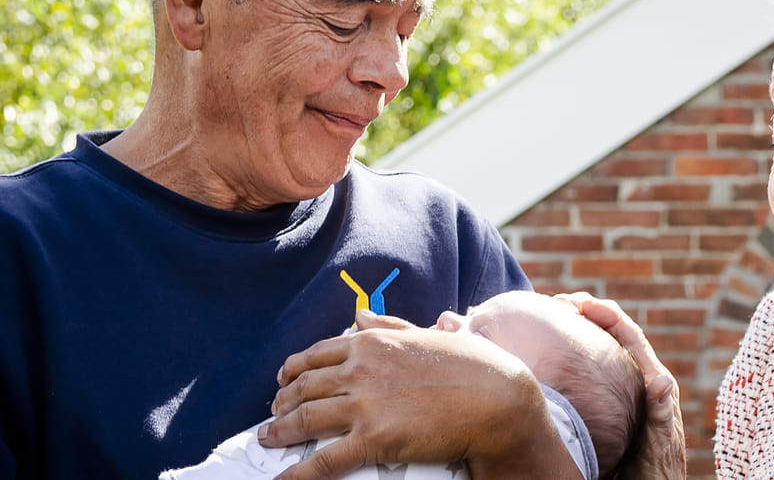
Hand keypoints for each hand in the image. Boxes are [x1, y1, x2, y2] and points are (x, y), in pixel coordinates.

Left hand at [258, 309, 577, 479]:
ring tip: (268, 439)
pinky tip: (281, 479)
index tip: (284, 380)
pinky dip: (296, 473)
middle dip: (282, 401)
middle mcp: (363, 368)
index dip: (295, 368)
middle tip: (274, 413)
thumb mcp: (430, 335)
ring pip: (305, 418)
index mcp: (376, 342)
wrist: (498, 400)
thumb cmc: (474, 367)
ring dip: (280, 430)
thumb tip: (359, 316)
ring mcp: (365, 404)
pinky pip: (322, 459)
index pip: (319, 353)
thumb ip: (391, 325)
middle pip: (305, 385)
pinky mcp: (374, 439)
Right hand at [556, 293, 685, 479]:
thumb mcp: (657, 446)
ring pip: (597, 349)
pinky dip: (572, 354)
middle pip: (612, 334)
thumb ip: (661, 416)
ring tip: (551, 317)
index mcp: (652, 382)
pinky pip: (588, 370)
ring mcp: (619, 388)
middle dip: (589, 312)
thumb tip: (663, 381)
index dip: (609, 315)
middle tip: (559, 301)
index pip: (631, 338)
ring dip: (578, 329)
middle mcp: (635, 378)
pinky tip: (550, 354)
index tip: (583, 303)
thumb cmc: (656, 472)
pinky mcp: (606, 401)